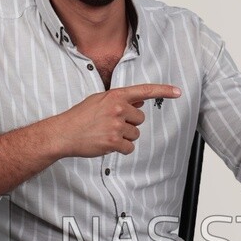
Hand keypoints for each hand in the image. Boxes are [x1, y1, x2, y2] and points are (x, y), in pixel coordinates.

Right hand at [52, 83, 181, 157]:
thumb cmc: (80, 117)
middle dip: (129, 124)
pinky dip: (121, 149)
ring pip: (135, 134)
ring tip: (106, 134)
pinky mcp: (114, 141)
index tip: (177, 92)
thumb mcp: (99, 101)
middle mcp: (117, 108)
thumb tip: (139, 101)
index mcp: (115, 95)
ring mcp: (116, 125)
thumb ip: (120, 100)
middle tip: (110, 125)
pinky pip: (129, 148)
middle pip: (140, 119)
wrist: (63, 133)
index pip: (144, 91)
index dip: (163, 91)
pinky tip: (107, 144)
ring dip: (124, 137)